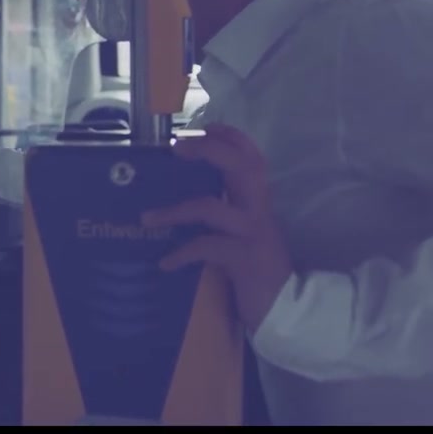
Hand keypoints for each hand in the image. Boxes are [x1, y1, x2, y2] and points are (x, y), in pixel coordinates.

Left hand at [140, 123, 293, 330]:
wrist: (285, 306)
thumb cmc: (255, 265)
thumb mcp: (240, 231)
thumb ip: (222, 210)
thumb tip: (180, 193)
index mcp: (257, 200)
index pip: (250, 157)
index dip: (229, 137)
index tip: (201, 127)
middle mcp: (257, 209)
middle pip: (242, 166)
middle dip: (209, 151)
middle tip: (176, 148)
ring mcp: (252, 232)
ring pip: (211, 207)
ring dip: (174, 210)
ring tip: (147, 218)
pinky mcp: (244, 258)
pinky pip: (206, 247)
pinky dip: (181, 253)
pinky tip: (165, 263)